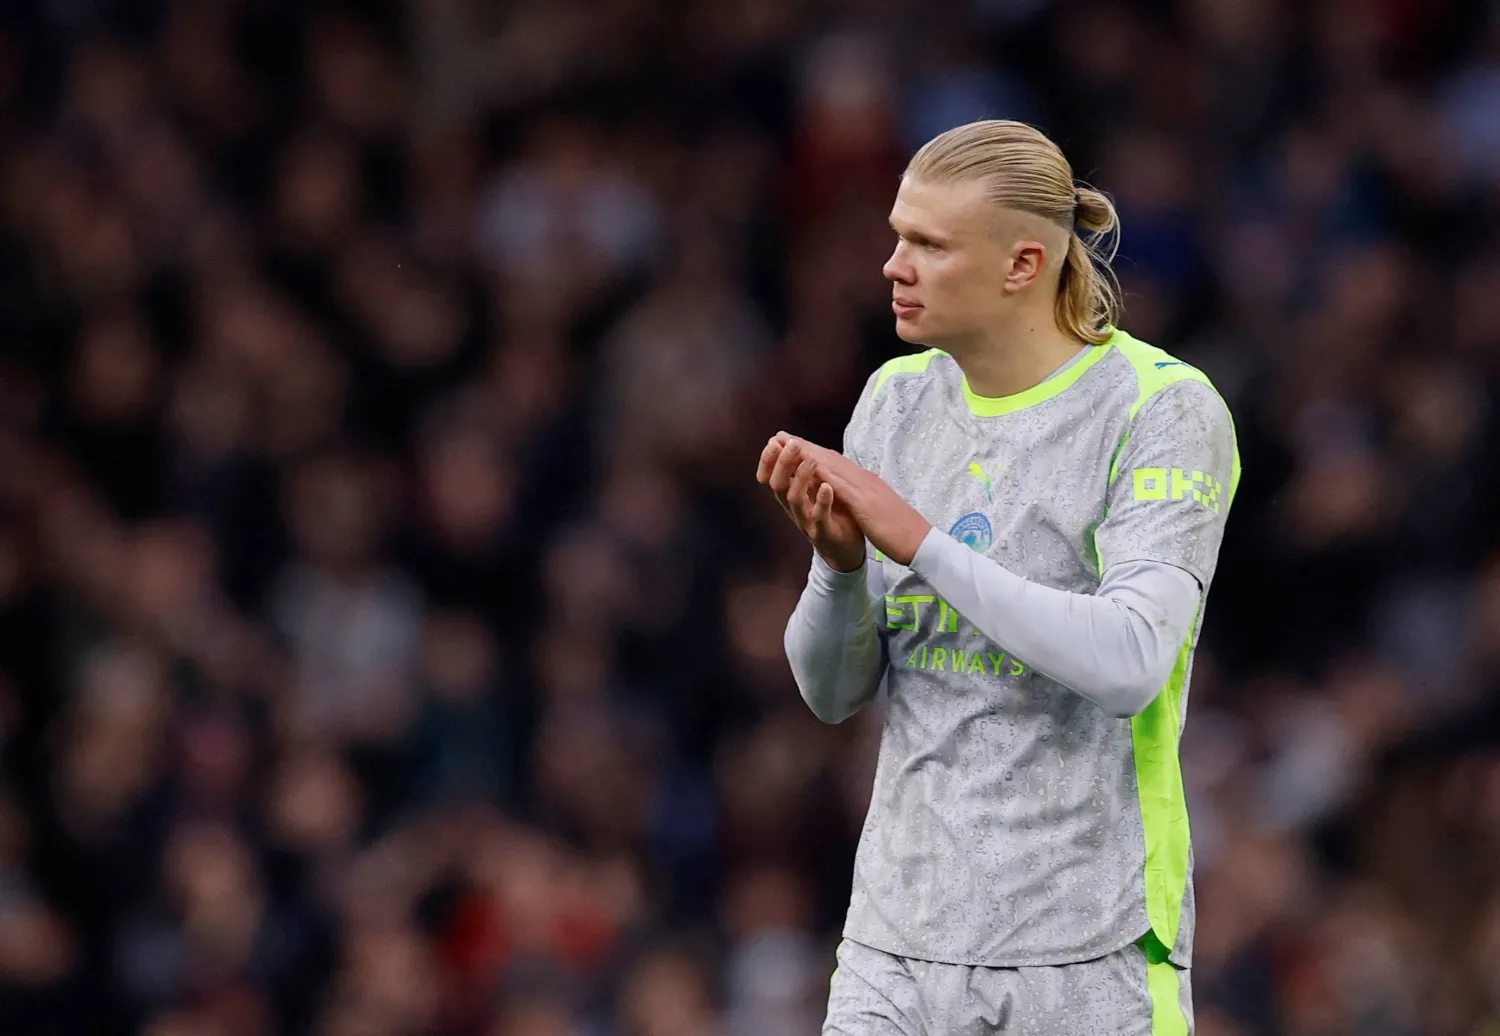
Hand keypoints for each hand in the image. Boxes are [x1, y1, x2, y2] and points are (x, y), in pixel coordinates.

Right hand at [756, 433, 865, 571]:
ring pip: (794, 500)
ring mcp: (807, 521)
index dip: (767, 461)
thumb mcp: (813, 488)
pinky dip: (822, 501)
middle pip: (777, 485)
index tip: (774, 441)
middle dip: (783, 463)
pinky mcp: (824, 533)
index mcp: (790, 496)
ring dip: (800, 477)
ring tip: (811, 460)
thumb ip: (800, 469)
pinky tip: (827, 487)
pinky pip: (819, 518)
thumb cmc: (832, 513)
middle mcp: (794, 509)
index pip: (768, 478)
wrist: (848, 549)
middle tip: (793, 444)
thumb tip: (783, 439)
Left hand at [794, 442, 932, 565]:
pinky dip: (824, 475)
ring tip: (786, 444)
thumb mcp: (877, 507)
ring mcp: (866, 489)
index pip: (836, 462)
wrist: (921, 542)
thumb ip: (864, 496)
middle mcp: (864, 479)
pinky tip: (808, 468)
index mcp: (866, 482)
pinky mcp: (866, 503)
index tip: (793, 444)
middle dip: (804, 446)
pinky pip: (841, 487)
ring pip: (833, 467)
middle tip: (780, 435)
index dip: (813, 452)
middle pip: (830, 458)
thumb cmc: (901, 528)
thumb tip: (851, 491)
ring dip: (808, 454)